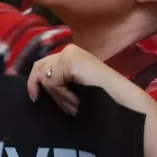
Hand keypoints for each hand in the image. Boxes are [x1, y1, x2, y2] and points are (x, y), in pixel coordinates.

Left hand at [28, 43, 148, 115]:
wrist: (123, 100)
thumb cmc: (102, 97)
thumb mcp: (75, 85)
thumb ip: (59, 80)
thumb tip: (36, 85)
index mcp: (71, 55)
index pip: (43, 64)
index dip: (35, 80)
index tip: (34, 97)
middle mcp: (69, 50)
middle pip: (39, 67)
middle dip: (39, 87)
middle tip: (39, 101)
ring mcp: (69, 53)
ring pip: (45, 77)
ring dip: (57, 96)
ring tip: (73, 107)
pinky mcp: (69, 61)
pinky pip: (52, 83)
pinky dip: (62, 96)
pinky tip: (77, 102)